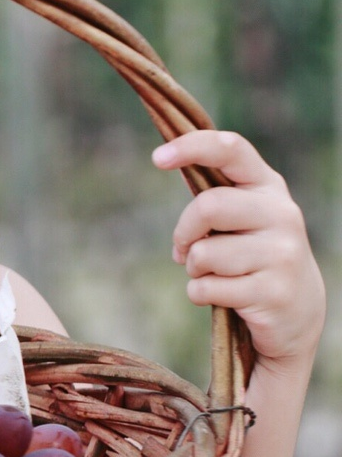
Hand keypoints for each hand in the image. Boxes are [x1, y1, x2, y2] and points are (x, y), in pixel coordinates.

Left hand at [153, 129, 324, 368]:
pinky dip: (200, 293)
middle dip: (184, 232)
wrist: (298, 309)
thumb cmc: (252, 253)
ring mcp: (282, 253)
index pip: (231, 150)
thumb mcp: (243, 215)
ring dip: (194, 268)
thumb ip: (213, 192)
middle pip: (209, 206)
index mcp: (268, 185)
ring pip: (204, 253)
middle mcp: (281, 213)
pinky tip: (225, 295)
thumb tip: (163, 159)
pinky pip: (207, 288)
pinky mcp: (273, 292)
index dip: (191, 147)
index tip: (157, 158)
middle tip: (185, 249)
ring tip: (215, 274)